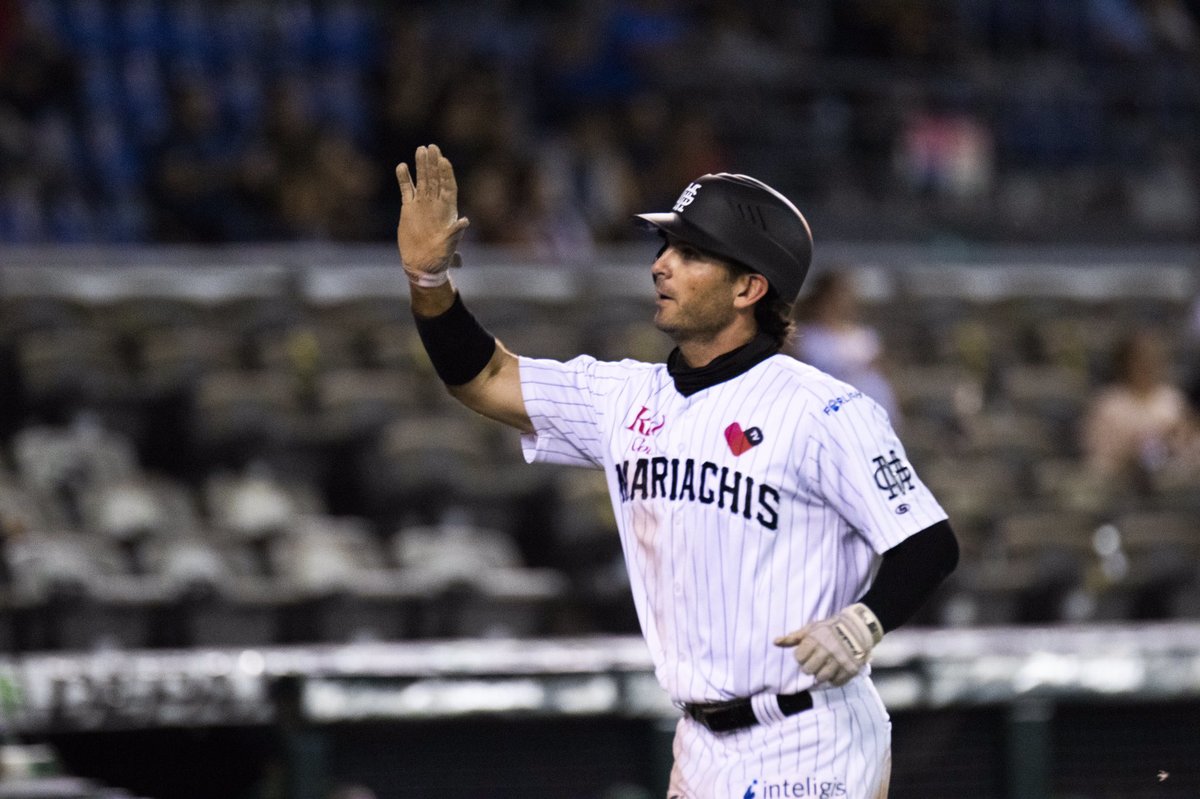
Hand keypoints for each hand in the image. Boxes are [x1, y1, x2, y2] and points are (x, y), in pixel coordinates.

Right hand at [396, 144, 469, 285]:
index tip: (444, 160)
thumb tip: (465, 221)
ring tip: (420, 150)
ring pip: (421, 181)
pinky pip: (406, 190)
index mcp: (448, 210)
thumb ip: (455, 232)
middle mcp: (435, 204)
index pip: (449, 186)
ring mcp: (422, 205)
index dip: (447, 173)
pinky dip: (404, 179)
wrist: (422, 265)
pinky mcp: (408, 209)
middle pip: (435, 179)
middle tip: (432, 147)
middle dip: (434, 163)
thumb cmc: (440, 257)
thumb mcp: (449, 245)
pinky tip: (402, 166)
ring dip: (421, 166)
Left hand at [774, 603, 883, 686]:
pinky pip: (836, 682)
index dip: (801, 657)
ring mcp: (839, 660)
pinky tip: (835, 671)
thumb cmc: (830, 628)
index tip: (807, 653)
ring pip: (821, 678)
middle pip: (808, 670)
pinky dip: (834, 679)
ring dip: (821, 674)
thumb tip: (775, 642)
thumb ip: (793, 637)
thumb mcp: (811, 628)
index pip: (798, 658)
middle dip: (810, 667)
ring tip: (824, 667)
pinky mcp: (850, 668)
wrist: (858, 627)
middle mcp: (826, 651)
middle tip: (816, 662)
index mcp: (815, 640)